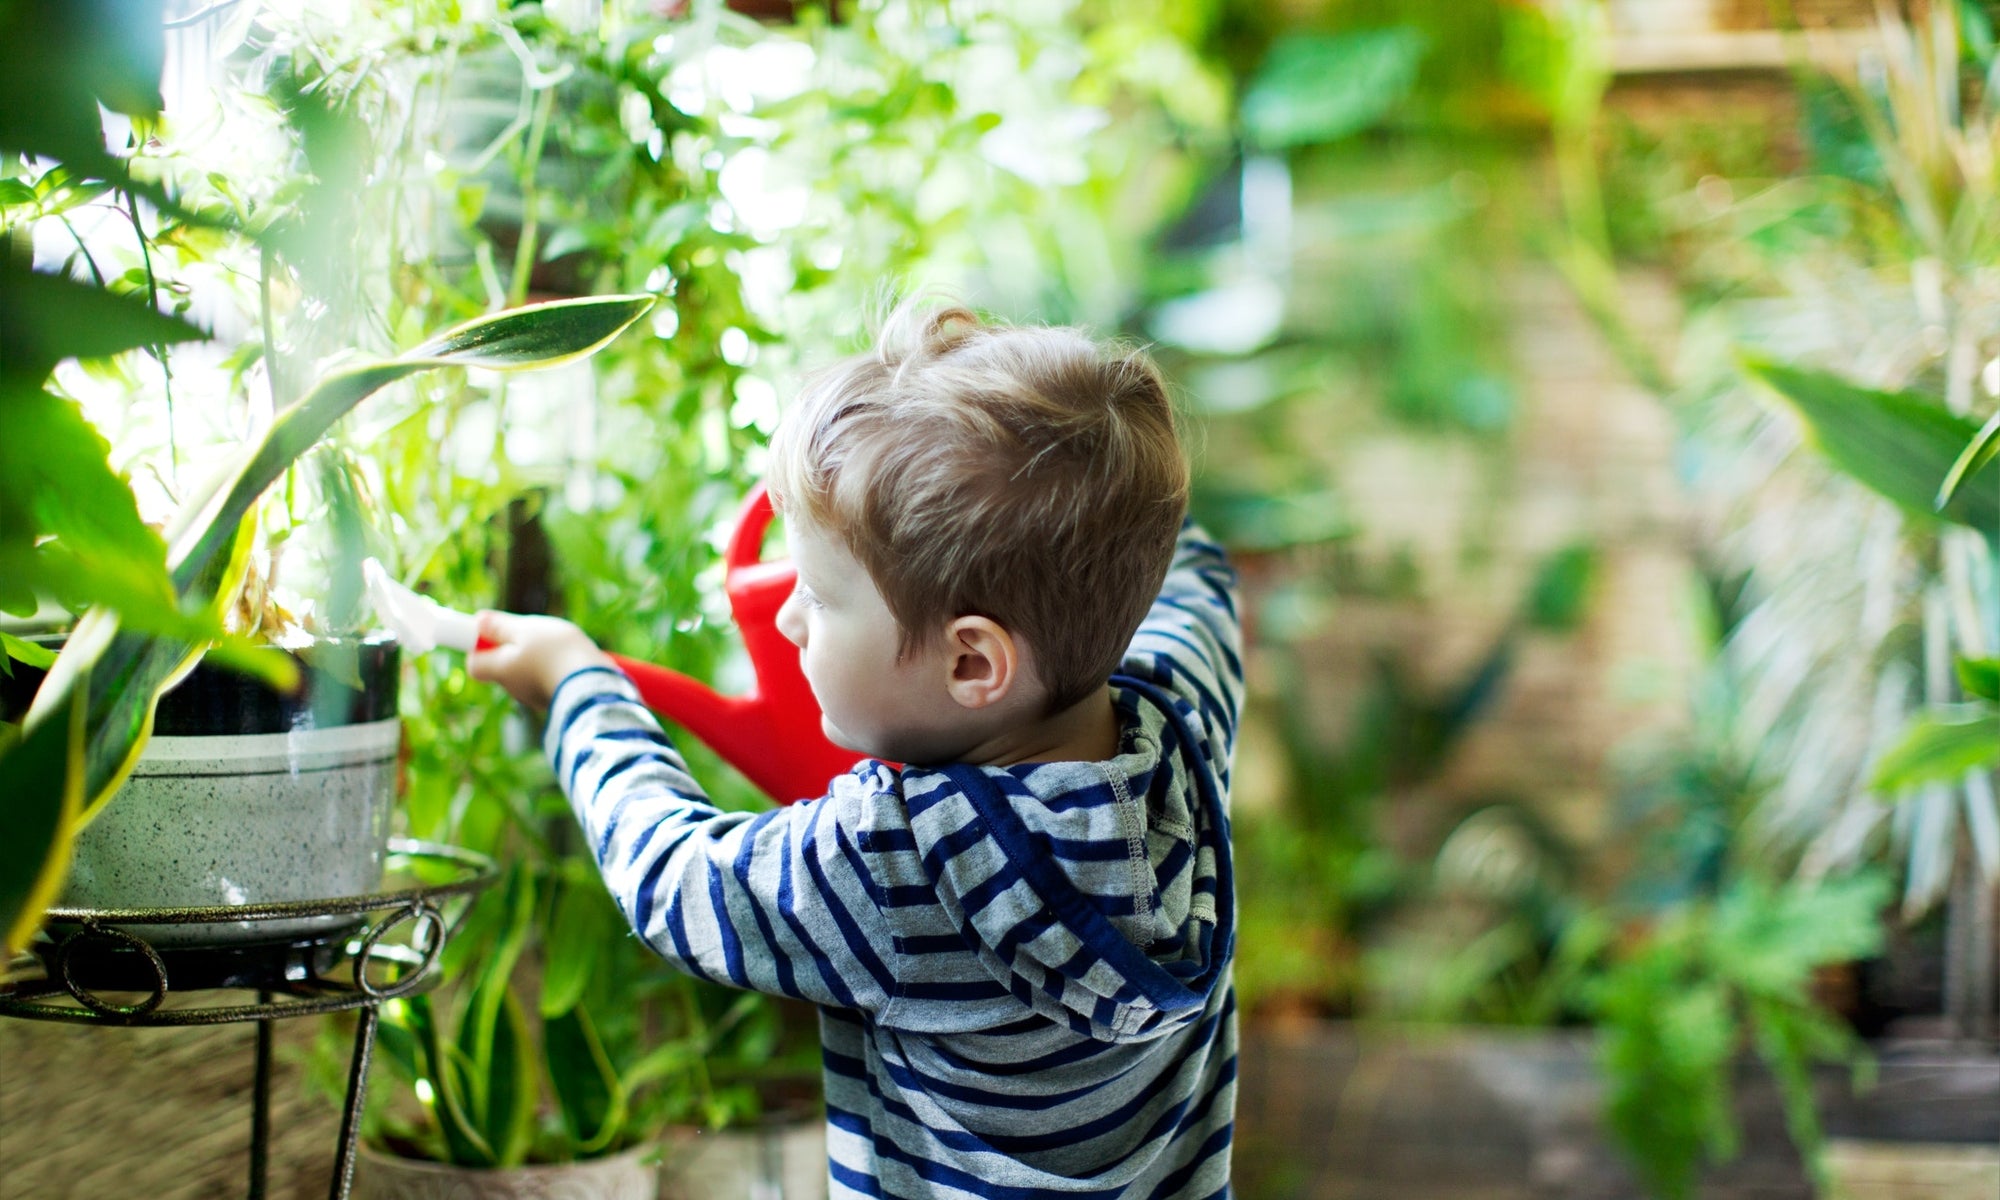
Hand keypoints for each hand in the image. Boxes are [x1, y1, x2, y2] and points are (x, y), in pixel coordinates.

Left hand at [467, 611, 613, 711]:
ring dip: (537, 659)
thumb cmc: (556, 653)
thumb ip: (500, 626)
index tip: (493, 633)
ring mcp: (534, 697)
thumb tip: (478, 622)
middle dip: (514, 650)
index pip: (474, 664)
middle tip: (534, 634)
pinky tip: (571, 661)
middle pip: (503, 666)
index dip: (480, 647)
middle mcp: (513, 688)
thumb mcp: (527, 630)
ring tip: (559, 646)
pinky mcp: (555, 700)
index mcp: (500, 670)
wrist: (593, 686)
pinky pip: (547, 681)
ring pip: (527, 673)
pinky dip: (553, 670)